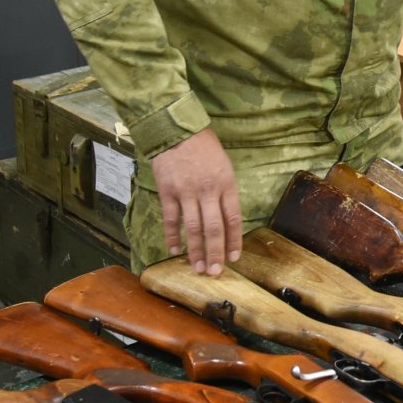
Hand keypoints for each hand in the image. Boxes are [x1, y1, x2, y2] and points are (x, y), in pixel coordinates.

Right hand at [150, 129, 242, 275]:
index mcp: (226, 184)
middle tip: (215, 272)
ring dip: (195, 251)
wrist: (177, 130)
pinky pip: (171, 219)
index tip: (234, 258)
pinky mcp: (168, 191)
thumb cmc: (204, 148)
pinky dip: (172, 236)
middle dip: (215, 253)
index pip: (232, 219)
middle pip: (214, 228)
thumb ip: (226, 192)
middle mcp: (208, 190)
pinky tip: (175, 250)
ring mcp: (186, 192)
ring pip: (193, 228)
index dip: (234, 241)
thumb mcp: (225, 166)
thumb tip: (227, 221)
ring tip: (198, 268)